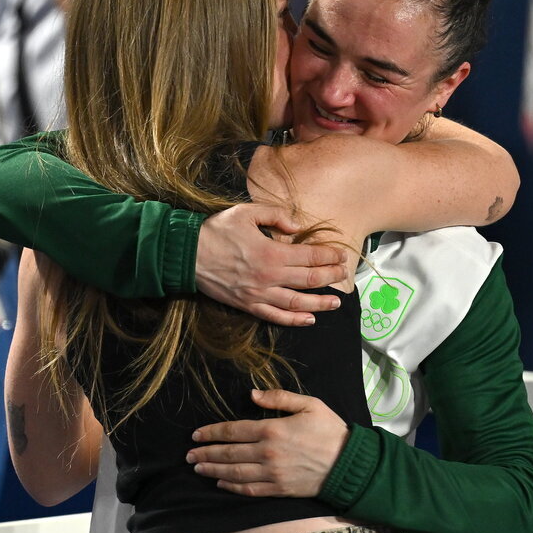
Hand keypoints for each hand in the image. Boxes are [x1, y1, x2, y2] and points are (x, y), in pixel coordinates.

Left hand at [187, 387, 349, 496]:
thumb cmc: (330, 431)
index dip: (212, 432)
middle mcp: (267, 453)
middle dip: (205, 453)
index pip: (233, 431)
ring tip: (197, 468)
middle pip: (228, 453)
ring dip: (213, 470)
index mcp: (272, 429)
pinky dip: (231, 486)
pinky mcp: (279, 489)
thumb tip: (252, 394)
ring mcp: (272, 474)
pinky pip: (249, 489)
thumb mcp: (309, 404)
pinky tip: (220, 483)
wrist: (349, 464)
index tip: (196, 434)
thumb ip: (279, 397)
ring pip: (234, 473)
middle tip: (188, 455)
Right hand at [195, 203, 347, 325]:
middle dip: (331, 277)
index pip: (310, 256)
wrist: (187, 255)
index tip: (342, 254)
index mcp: (271, 252)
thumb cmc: (217, 231)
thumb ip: (276, 215)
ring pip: (298, 303)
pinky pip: (275, 316)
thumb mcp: (246, 212)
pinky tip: (310, 319)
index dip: (330, 256)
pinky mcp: (248, 305)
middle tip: (345, 274)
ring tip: (336, 302)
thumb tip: (298, 225)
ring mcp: (259, 294)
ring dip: (320, 303)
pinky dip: (294, 320)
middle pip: (310, 280)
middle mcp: (269, 276)